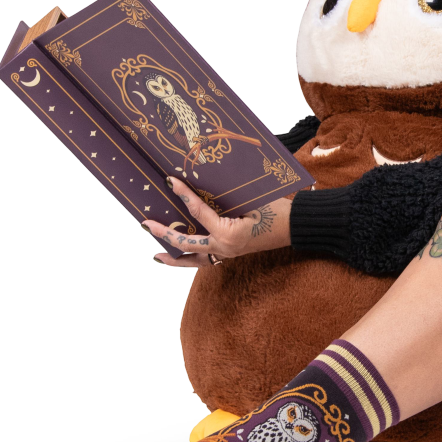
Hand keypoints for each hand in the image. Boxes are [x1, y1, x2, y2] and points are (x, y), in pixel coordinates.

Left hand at [144, 177, 291, 267]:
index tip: (170, 182)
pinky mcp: (232, 253)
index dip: (183, 195)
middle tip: (145, 223)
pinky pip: (207, 260)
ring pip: (195, 259)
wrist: (295, 226)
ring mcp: (228, 253)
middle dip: (163, 233)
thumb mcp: (249, 198)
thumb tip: (201, 186)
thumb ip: (223, 197)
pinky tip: (184, 256)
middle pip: (186, 243)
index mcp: (228, 233)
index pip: (198, 213)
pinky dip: (193, 259)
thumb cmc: (276, 208)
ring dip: (174, 258)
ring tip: (156, 256)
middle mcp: (225, 247)